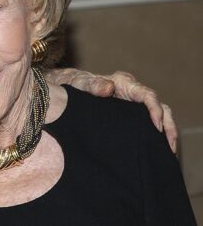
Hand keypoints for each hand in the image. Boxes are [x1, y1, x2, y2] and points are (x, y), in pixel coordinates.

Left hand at [46, 68, 177, 152]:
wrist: (65, 89)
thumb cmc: (73, 84)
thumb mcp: (80, 84)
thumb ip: (92, 85)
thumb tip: (109, 88)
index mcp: (123, 82)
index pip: (148, 95)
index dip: (155, 110)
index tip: (157, 127)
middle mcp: (132, 91)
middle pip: (159, 106)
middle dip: (168, 126)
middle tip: (169, 146)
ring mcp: (132, 103)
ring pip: (159, 115)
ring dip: (166, 132)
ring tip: (168, 152)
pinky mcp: (130, 114)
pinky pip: (148, 123)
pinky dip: (155, 135)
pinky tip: (155, 150)